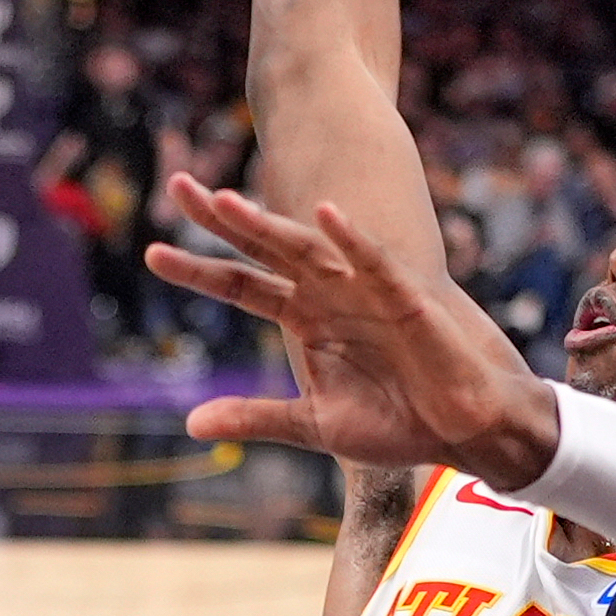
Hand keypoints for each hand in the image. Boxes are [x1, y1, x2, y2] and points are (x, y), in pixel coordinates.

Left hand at [145, 178, 561, 487]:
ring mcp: (364, 290)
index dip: (198, 270)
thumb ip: (256, 417)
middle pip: (266, 249)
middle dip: (223, 219)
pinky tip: (326, 214)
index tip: (151, 253)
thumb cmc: (399, 421)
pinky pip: (375, 263)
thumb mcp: (316, 424)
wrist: (463, 429)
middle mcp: (329, 295)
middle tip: (176, 187)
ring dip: (270, 224)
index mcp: (306, 320)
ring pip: (308, 248)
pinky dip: (352, 239)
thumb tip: (191, 424)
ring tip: (228, 201)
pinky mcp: (406, 298)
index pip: (241, 286)